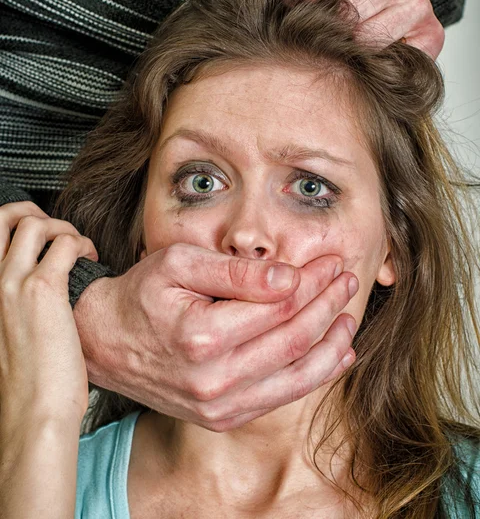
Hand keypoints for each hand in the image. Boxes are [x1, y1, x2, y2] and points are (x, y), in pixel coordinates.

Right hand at [0, 201, 97, 425]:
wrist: (33, 411)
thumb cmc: (29, 379)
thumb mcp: (11, 331)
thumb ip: (18, 302)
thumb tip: (44, 278)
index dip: (18, 226)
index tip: (42, 238)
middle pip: (3, 217)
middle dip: (33, 212)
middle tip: (57, 230)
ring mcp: (14, 284)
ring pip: (36, 224)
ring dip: (65, 229)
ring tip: (79, 249)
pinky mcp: (45, 291)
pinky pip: (66, 244)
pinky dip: (82, 244)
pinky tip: (90, 260)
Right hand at [75, 244, 357, 431]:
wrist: (104, 342)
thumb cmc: (140, 297)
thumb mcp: (177, 264)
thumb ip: (234, 271)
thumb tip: (287, 276)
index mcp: (202, 336)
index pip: (278, 304)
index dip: (311, 280)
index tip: (329, 262)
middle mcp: (214, 380)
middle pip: (294, 339)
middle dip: (328, 305)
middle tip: (345, 279)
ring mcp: (220, 406)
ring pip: (298, 374)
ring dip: (331, 342)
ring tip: (349, 314)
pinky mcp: (224, 417)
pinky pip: (282, 397)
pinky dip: (315, 375)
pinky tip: (335, 354)